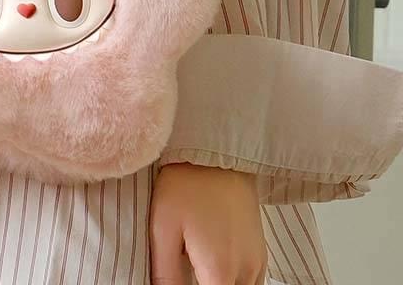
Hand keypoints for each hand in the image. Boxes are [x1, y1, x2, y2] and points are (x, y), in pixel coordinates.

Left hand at [150, 163, 266, 284]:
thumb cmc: (186, 185)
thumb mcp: (163, 229)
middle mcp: (245, 271)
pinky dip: (233, 281)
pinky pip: (250, 282)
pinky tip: (213, 264)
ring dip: (219, 284)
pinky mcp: (260, 250)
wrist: (215, 152)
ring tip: (197, 267)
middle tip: (186, 271)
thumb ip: (166, 274)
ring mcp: (257, 261)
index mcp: (219, 271)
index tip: (182, 280)